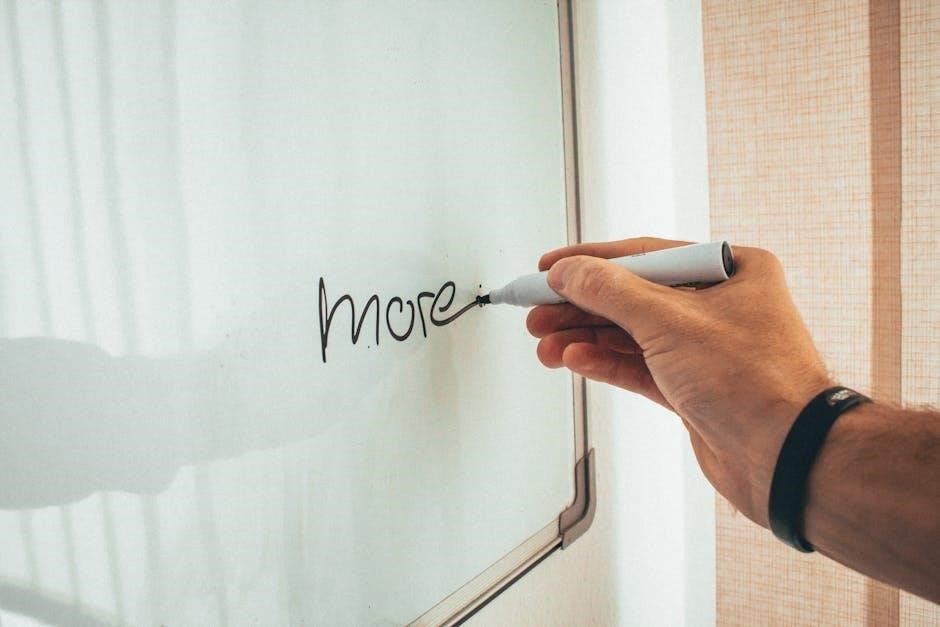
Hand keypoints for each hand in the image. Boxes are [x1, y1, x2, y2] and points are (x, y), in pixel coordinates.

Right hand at [527, 237, 833, 524]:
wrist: (786, 459)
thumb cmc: (759, 385)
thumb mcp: (671, 322)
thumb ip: (611, 292)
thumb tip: (570, 272)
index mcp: (731, 271)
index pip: (644, 256)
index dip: (590, 262)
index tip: (550, 268)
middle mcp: (720, 305)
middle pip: (631, 296)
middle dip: (580, 305)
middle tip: (538, 310)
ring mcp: (705, 349)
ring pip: (630, 334)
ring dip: (585, 337)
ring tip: (546, 342)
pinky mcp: (692, 387)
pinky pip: (637, 366)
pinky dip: (604, 363)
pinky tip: (575, 360)